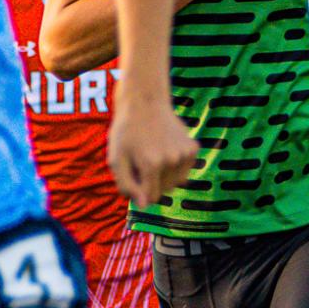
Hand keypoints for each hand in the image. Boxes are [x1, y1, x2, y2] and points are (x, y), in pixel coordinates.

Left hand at [107, 94, 197, 208]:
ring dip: (165, 177)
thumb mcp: (116, 159)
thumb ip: (126, 185)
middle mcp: (172, 160)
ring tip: (154, 156)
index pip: (151, 198)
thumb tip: (144, 205)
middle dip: (152, 183)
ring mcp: (185, 154)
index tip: (133, 175)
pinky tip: (165, 150)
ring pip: (176, 183)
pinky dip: (175, 166)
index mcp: (151, 165)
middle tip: (141, 161)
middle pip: (164, 191)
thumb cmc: (126, 132)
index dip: (140, 191)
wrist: (145, 102)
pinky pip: (185, 171)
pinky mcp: (193, 148)